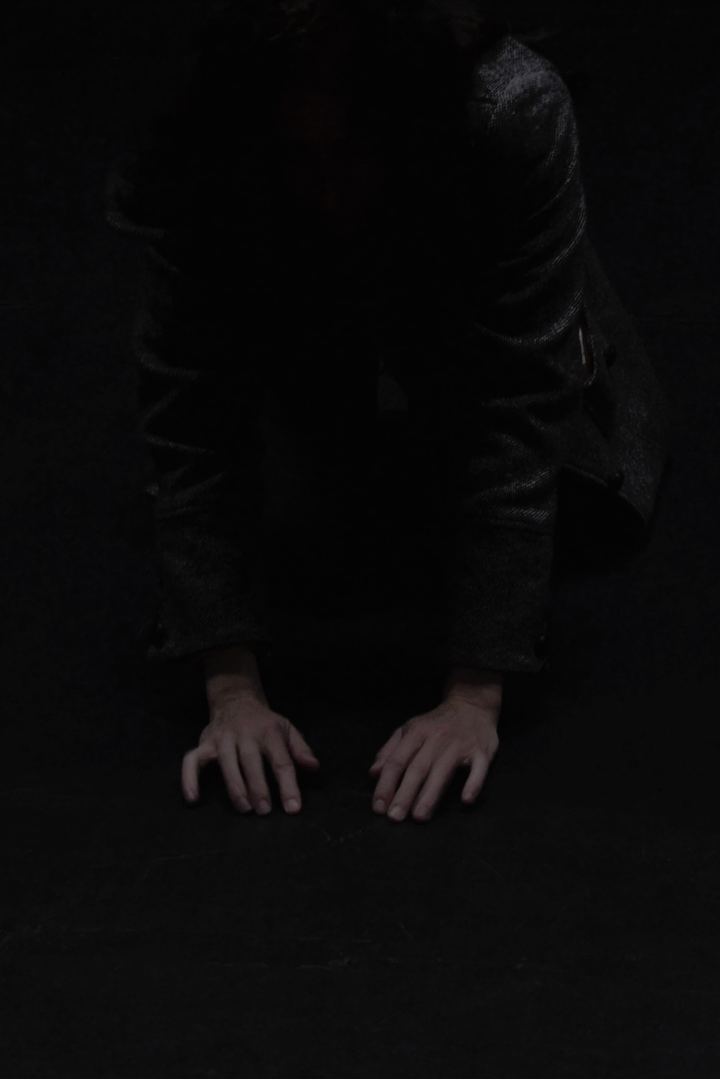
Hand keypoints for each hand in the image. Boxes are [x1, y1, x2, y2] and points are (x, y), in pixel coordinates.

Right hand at [181, 694, 319, 814]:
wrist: (236, 700)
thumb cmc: (264, 723)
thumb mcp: (287, 729)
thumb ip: (300, 749)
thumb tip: (313, 767)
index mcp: (269, 731)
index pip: (281, 760)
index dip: (288, 785)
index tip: (293, 807)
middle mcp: (245, 733)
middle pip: (252, 761)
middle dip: (258, 787)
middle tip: (265, 811)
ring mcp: (222, 738)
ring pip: (226, 762)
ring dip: (234, 786)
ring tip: (244, 808)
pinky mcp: (204, 743)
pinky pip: (192, 761)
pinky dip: (189, 778)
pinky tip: (193, 798)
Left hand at [368, 693, 500, 822]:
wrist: (471, 705)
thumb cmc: (436, 724)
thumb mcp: (409, 729)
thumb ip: (390, 751)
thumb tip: (374, 774)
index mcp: (416, 732)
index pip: (397, 760)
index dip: (386, 784)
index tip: (379, 807)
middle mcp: (436, 738)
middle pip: (418, 768)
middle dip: (405, 794)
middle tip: (395, 817)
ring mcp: (460, 745)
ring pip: (443, 771)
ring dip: (430, 795)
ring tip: (419, 817)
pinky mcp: (481, 752)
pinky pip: (478, 769)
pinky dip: (473, 784)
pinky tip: (465, 800)